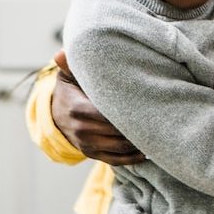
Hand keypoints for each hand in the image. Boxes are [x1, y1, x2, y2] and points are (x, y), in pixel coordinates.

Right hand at [51, 50, 144, 164]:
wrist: (55, 115)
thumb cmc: (70, 90)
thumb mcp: (69, 77)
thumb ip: (70, 65)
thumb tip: (61, 53)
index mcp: (78, 109)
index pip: (108, 114)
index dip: (129, 111)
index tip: (148, 104)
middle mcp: (81, 129)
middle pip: (117, 132)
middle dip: (138, 126)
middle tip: (158, 117)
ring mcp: (86, 144)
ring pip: (120, 147)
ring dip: (139, 142)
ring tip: (155, 132)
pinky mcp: (92, 154)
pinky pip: (116, 160)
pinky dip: (132, 158)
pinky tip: (146, 150)